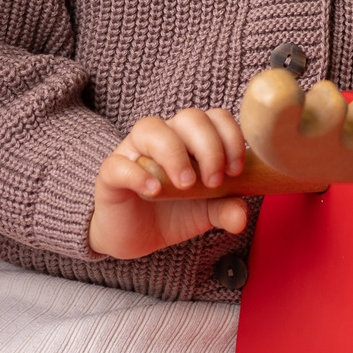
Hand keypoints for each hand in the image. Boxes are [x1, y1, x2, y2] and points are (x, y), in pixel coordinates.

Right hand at [88, 109, 251, 260]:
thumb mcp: (206, 213)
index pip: (214, 117)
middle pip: (188, 117)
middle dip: (208, 147)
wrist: (133, 236)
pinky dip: (138, 175)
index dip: (230, 137)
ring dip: (174, 154)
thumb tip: (241, 216)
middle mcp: (163, 137)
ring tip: (186, 185)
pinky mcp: (111, 173)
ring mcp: (134, 151)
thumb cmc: (172, 212)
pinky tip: (154, 191)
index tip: (236, 170)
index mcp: (191, 140)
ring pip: (150, 128)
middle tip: (213, 181)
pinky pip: (119, 164)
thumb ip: (226, 209)